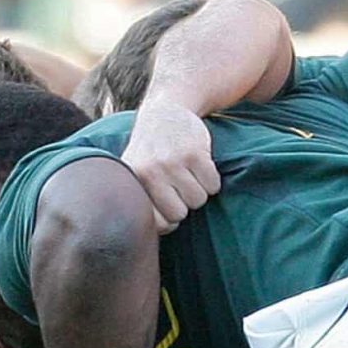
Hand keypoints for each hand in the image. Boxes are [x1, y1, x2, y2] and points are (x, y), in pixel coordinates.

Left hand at [121, 101, 219, 234]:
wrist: (165, 112)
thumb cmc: (149, 152)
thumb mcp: (134, 173)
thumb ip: (140, 202)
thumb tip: (156, 235)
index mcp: (134, 181)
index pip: (156, 223)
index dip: (167, 220)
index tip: (169, 207)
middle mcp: (151, 172)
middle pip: (180, 214)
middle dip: (184, 205)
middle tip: (180, 188)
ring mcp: (173, 162)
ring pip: (199, 200)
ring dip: (199, 191)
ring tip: (188, 175)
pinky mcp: (196, 153)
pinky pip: (213, 185)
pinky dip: (212, 180)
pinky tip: (200, 166)